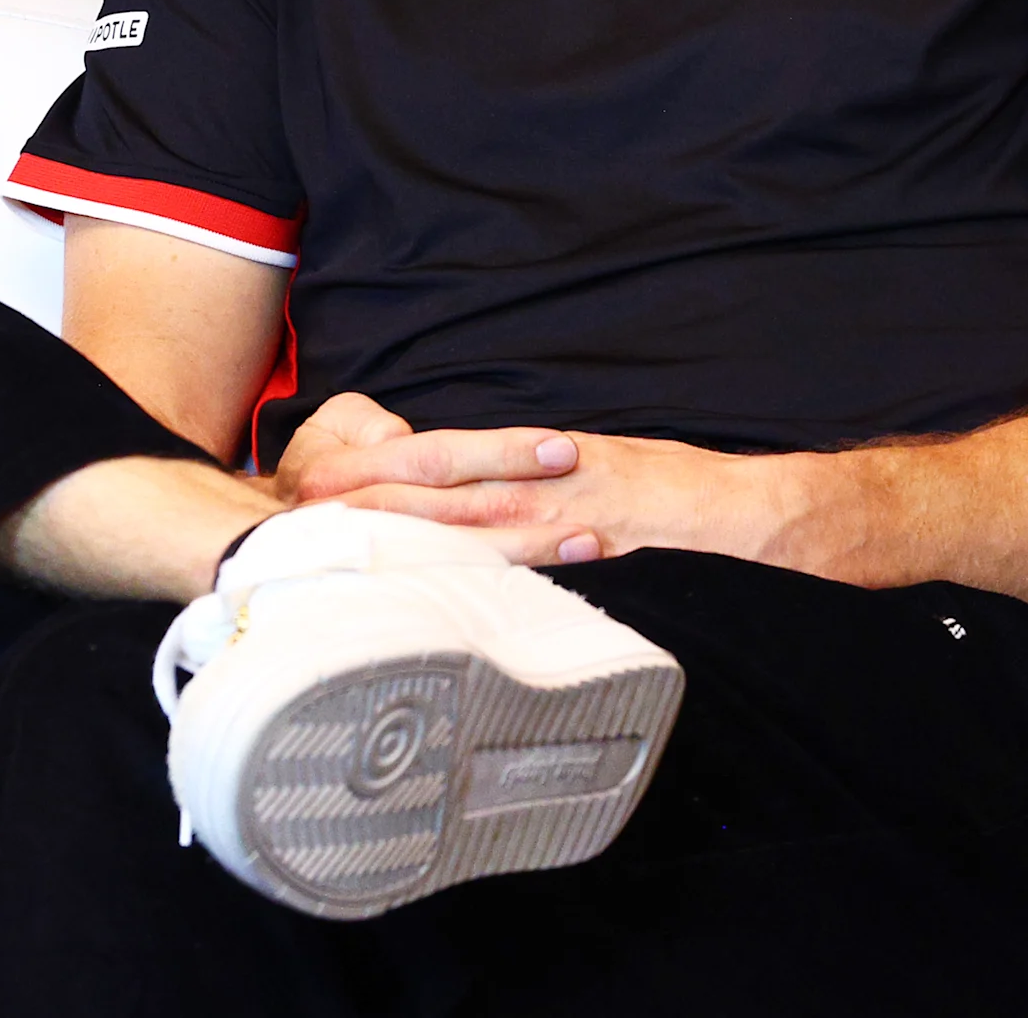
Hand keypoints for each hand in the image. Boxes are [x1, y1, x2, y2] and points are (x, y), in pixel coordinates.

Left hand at [272, 391, 800, 569]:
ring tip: (346, 532)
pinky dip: (480, 553)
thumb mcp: (568, 481)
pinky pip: (527, 542)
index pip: (430, 456)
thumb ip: (514, 492)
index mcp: (518, 459)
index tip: (314, 480)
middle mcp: (528, 473)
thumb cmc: (650, 495)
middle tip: (302, 500)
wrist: (724, 505)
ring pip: (467, 506)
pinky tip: (439, 571)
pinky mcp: (587, 527)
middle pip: (433, 477)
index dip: (371, 468)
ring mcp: (555, 501)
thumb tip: (461, 512)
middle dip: (367, 490)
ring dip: (404, 517)